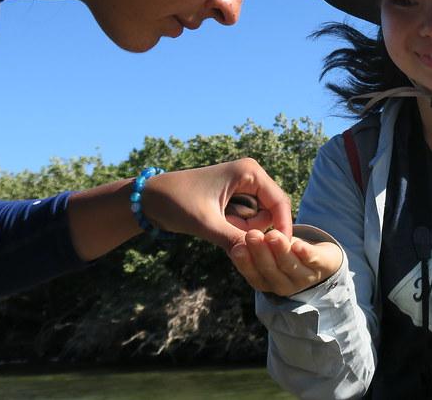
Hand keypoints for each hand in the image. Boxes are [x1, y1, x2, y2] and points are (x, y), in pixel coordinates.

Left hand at [142, 158, 292, 250]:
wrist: (149, 199)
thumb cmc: (176, 202)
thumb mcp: (206, 223)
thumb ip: (234, 240)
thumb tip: (259, 259)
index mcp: (250, 171)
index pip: (280, 202)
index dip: (282, 228)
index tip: (278, 253)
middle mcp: (251, 175)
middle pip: (272, 212)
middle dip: (257, 230)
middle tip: (227, 232)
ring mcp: (244, 186)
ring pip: (260, 219)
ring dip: (244, 231)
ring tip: (218, 226)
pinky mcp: (235, 197)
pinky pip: (248, 220)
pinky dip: (237, 229)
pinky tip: (217, 227)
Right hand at [229, 229, 343, 296]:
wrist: (318, 256)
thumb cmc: (284, 252)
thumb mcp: (266, 250)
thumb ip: (250, 246)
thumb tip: (229, 234)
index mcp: (266, 282)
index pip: (253, 275)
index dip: (245, 263)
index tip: (237, 248)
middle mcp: (284, 284)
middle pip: (271, 271)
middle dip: (261, 253)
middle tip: (252, 235)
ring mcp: (304, 277)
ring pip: (290, 265)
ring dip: (280, 250)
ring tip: (272, 235)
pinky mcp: (323, 266)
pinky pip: (314, 260)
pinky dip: (305, 253)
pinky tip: (297, 244)